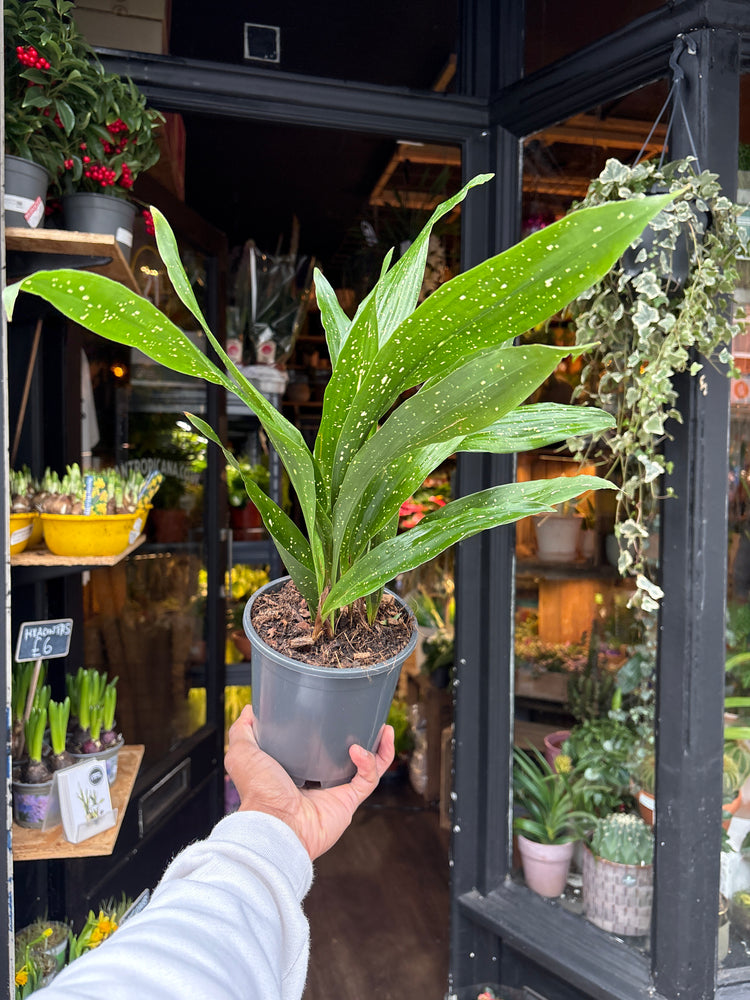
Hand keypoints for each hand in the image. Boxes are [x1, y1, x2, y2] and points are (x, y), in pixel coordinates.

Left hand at [224, 705, 394, 859]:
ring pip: (367, 767)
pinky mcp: (348, 802)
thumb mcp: (243, 754)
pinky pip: (368, 779)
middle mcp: (319, 781)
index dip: (331, 730)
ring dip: (379, 748)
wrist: (274, 823)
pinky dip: (370, 762)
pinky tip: (360, 750)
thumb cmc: (258, 792)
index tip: (337, 711)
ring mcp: (336, 792)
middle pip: (348, 756)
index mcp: (297, 769)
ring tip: (384, 728)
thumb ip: (243, 731)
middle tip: (369, 719)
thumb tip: (250, 711)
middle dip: (363, 738)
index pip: (319, 747)